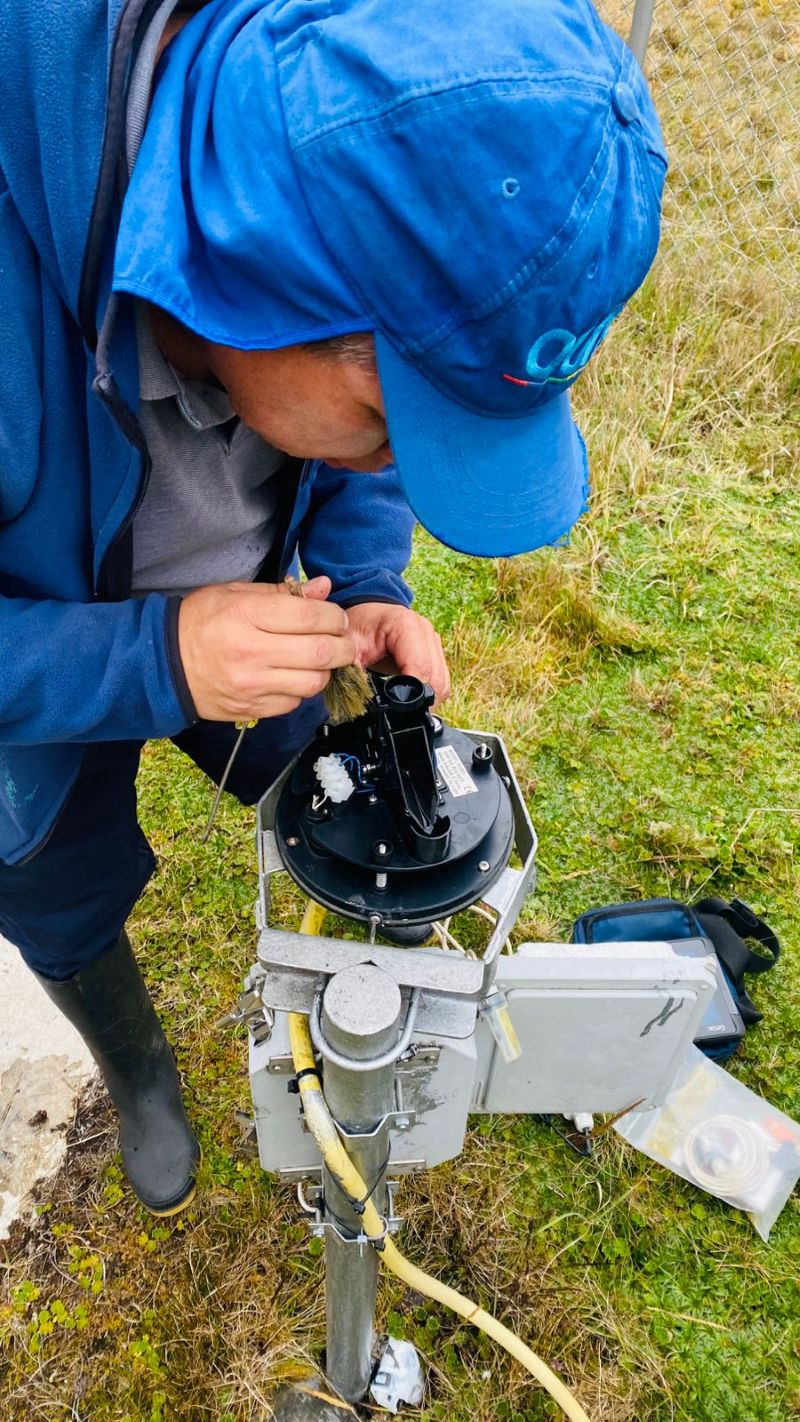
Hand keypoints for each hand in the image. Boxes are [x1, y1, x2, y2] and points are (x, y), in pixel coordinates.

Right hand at [178, 576, 355, 720]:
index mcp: (247, 615)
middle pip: (320, 653)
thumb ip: (282, 592)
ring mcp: (252, 685)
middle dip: (343, 647)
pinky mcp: (252, 708)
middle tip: (344, 641)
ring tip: (319, 660)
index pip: (310, 617)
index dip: (334, 617)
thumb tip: (323, 588)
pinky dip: (301, 690)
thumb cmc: (201, 621)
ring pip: (313, 683)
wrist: (165, 664)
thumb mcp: (235, 593)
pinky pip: (294, 703)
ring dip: (324, 671)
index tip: (337, 618)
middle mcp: (252, 652)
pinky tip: (292, 677)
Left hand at [346, 603, 450, 703]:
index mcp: (405, 625)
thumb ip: (354, 672)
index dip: (412, 694)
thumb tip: (360, 700)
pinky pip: (440, 681)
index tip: (396, 710)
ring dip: (426, 701)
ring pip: (442, 683)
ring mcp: (433, 641)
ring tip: (404, 709)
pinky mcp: (435, 652)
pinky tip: (410, 698)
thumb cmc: (355, 626)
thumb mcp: (348, 648)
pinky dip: (428, 695)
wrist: (363, 614)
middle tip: (398, 716)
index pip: (420, 667)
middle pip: (435, 679)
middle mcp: (425, 631)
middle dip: (419, 702)